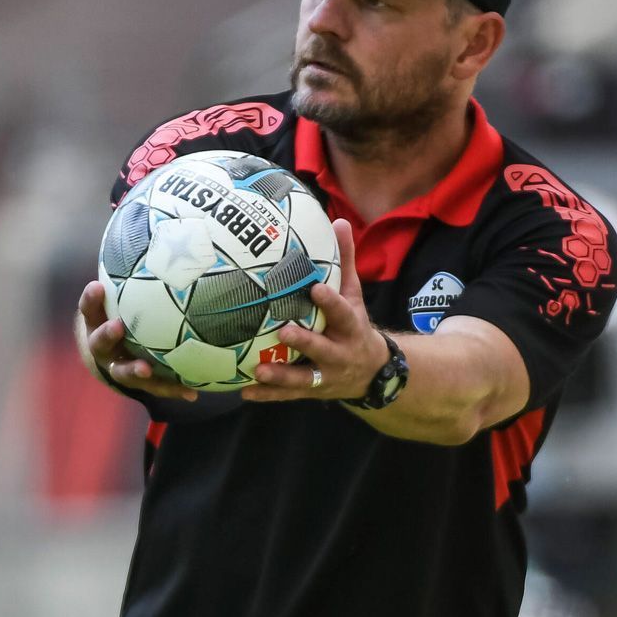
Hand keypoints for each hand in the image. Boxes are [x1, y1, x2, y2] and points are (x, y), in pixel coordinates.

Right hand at [79, 280, 198, 400]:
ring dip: (134, 370)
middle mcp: (103, 347)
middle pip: (99, 343)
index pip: (89, 308)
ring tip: (147, 369)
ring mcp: (120, 367)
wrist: (120, 351)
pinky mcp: (141, 383)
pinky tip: (193, 393)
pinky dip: (174, 389)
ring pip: (123, 372)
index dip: (91, 299)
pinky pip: (157, 388)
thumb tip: (137, 222)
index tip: (97, 286)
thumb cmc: (125, 311)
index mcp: (97, 322)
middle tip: (117, 326)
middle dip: (106, 334)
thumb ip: (131, 268)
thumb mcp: (123, 292)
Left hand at [242, 219, 387, 402]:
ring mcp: (324, 375)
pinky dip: (267, 394)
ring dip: (280, 376)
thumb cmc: (354, 325)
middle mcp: (339, 353)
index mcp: (350, 327)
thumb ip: (345, 261)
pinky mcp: (310, 391)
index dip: (331, 301)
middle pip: (322, 349)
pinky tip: (244, 391)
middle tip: (283, 332)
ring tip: (258, 370)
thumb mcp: (355, 295)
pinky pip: (287, 395)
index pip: (342, 311)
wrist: (372, 372)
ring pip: (302, 378)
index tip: (315, 289)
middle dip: (304, 342)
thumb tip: (339, 221)